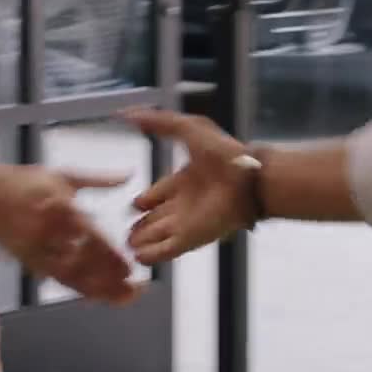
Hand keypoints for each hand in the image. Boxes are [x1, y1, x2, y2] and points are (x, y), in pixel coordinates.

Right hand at [0, 166, 137, 304]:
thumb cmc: (26, 182)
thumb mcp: (64, 176)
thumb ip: (99, 179)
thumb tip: (129, 174)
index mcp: (60, 208)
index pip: (91, 238)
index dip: (111, 258)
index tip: (130, 269)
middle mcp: (49, 233)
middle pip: (83, 264)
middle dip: (109, 280)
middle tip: (133, 290)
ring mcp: (36, 250)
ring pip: (71, 277)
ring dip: (97, 289)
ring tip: (120, 297)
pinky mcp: (29, 261)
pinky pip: (57, 279)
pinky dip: (78, 287)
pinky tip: (96, 293)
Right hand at [120, 108, 258, 264]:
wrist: (247, 179)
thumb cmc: (222, 152)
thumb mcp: (187, 128)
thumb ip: (159, 122)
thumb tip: (128, 114)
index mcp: (184, 179)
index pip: (158, 193)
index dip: (144, 200)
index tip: (133, 205)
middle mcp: (183, 203)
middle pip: (156, 218)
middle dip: (140, 225)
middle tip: (124, 233)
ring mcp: (186, 223)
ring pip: (158, 235)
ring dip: (142, 240)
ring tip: (127, 246)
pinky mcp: (189, 239)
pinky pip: (165, 251)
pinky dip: (151, 255)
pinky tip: (138, 257)